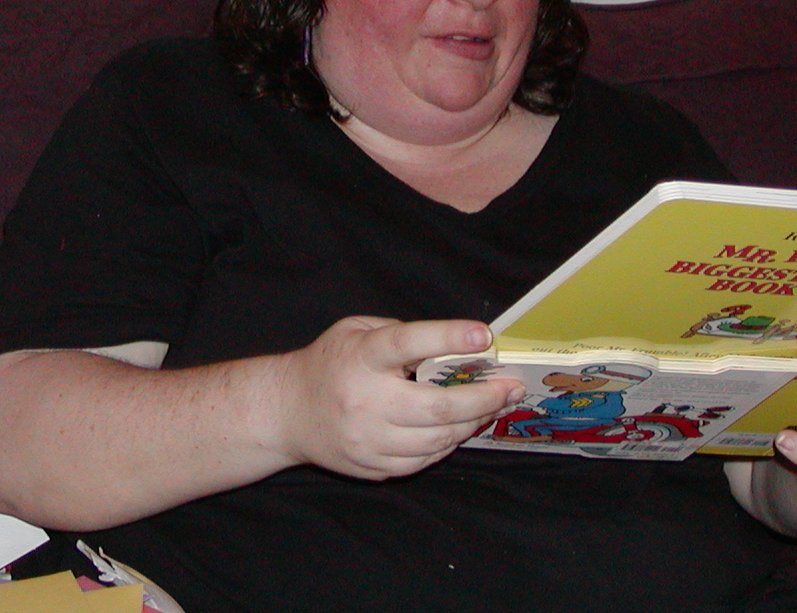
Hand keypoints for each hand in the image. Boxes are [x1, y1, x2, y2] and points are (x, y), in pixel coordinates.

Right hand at [269, 317, 523, 480]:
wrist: (287, 412)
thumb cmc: (329, 364)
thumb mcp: (354, 331)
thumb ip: (398, 334)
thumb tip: (453, 349)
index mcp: (359, 358)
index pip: (406, 344)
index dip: (446, 337)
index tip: (483, 335)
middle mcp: (364, 400)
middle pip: (436, 406)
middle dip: (483, 397)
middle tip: (510, 387)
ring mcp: (369, 439)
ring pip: (438, 438)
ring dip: (472, 422)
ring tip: (492, 406)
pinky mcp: (374, 466)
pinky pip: (426, 460)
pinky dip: (448, 443)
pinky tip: (459, 427)